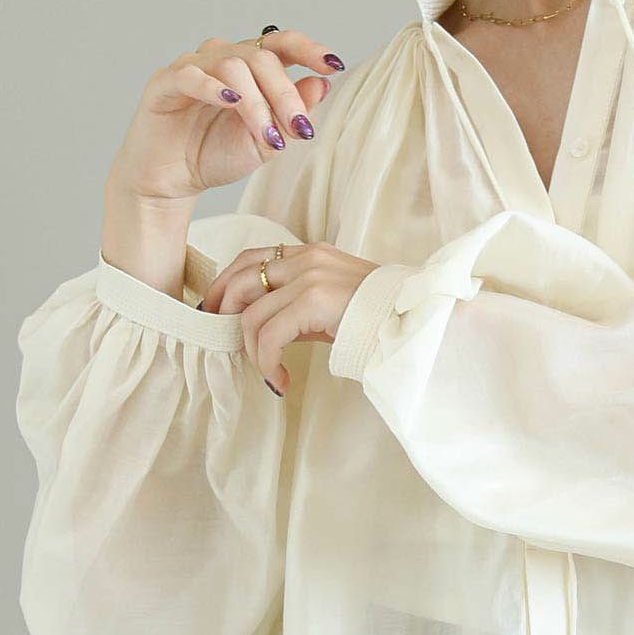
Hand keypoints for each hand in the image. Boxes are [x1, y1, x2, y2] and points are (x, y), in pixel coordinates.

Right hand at [110, 28, 345, 203]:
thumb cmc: (214, 155)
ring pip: (232, 66)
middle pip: (261, 59)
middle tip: (300, 129)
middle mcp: (221, 58)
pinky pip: (191, 75)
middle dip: (286, 95)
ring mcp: (192, 67)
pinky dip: (213, 87)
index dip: (309, 50)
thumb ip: (290, 115)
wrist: (171, 182)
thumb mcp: (265, 142)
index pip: (282, 45)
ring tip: (266, 136)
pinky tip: (230, 101)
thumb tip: (321, 84)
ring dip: (256, 103)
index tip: (334, 65)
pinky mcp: (165, 83)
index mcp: (250, 68)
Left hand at [199, 241, 378, 394]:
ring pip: (251, 314)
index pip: (251, 258)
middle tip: (224, 346)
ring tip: (270, 373)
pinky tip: (281, 380)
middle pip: (240, 279)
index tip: (216, 314)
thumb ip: (296, 306)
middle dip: (223, 314)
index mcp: (310, 253)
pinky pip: (270, 335)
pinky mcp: (315, 300)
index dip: (225, 285)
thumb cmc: (379, 318)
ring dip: (253, 352)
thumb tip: (258, 330)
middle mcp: (307, 258)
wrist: (417, 321)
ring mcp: (310, 277)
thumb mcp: (332, 303)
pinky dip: (267, 362)